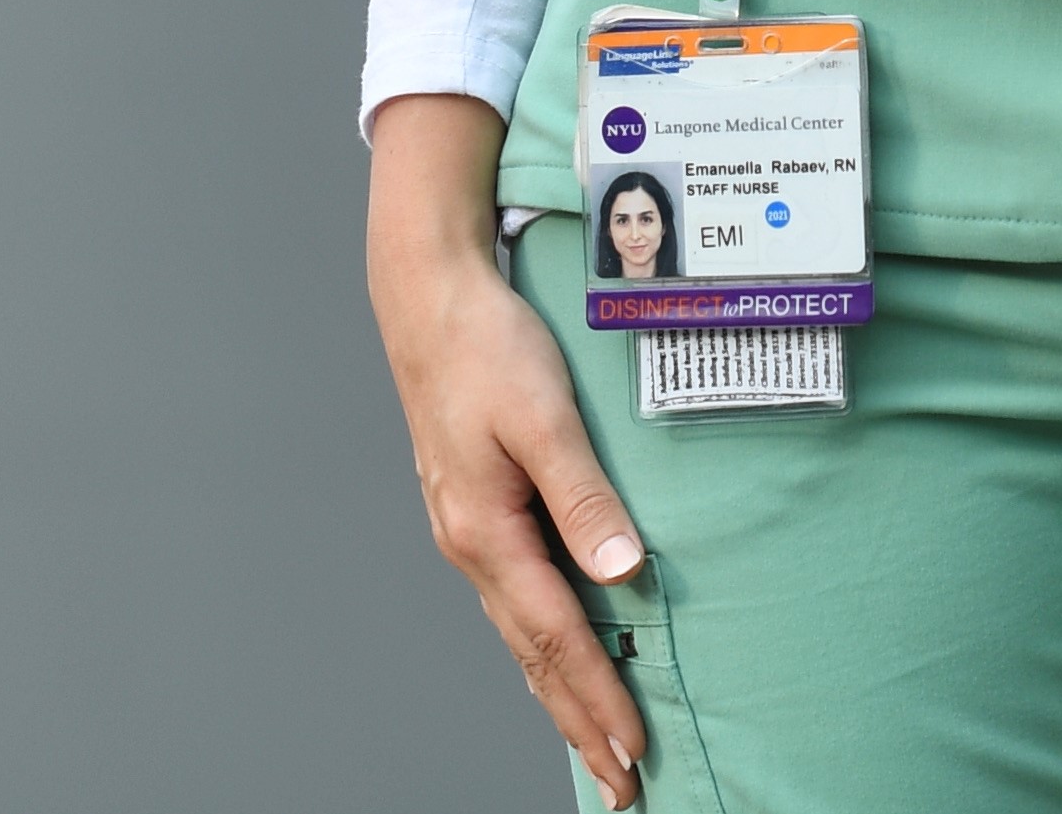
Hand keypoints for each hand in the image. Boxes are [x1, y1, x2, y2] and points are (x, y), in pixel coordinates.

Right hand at [370, 94, 650, 808]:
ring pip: (519, 632)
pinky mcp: (472, 507)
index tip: (632, 751)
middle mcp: (471, 544)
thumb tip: (626, 574)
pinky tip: (551, 652)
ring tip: (591, 738)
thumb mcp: (544, 415)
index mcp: (488, 530)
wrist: (429, 297)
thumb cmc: (487, 346)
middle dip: (577, 720)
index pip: (557, 636)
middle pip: (533, 653)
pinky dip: (538, 642)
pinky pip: (511, 598)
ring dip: (558, 689)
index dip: (597, 697)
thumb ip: (585, 497)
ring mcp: (466, 529)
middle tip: (621, 782)